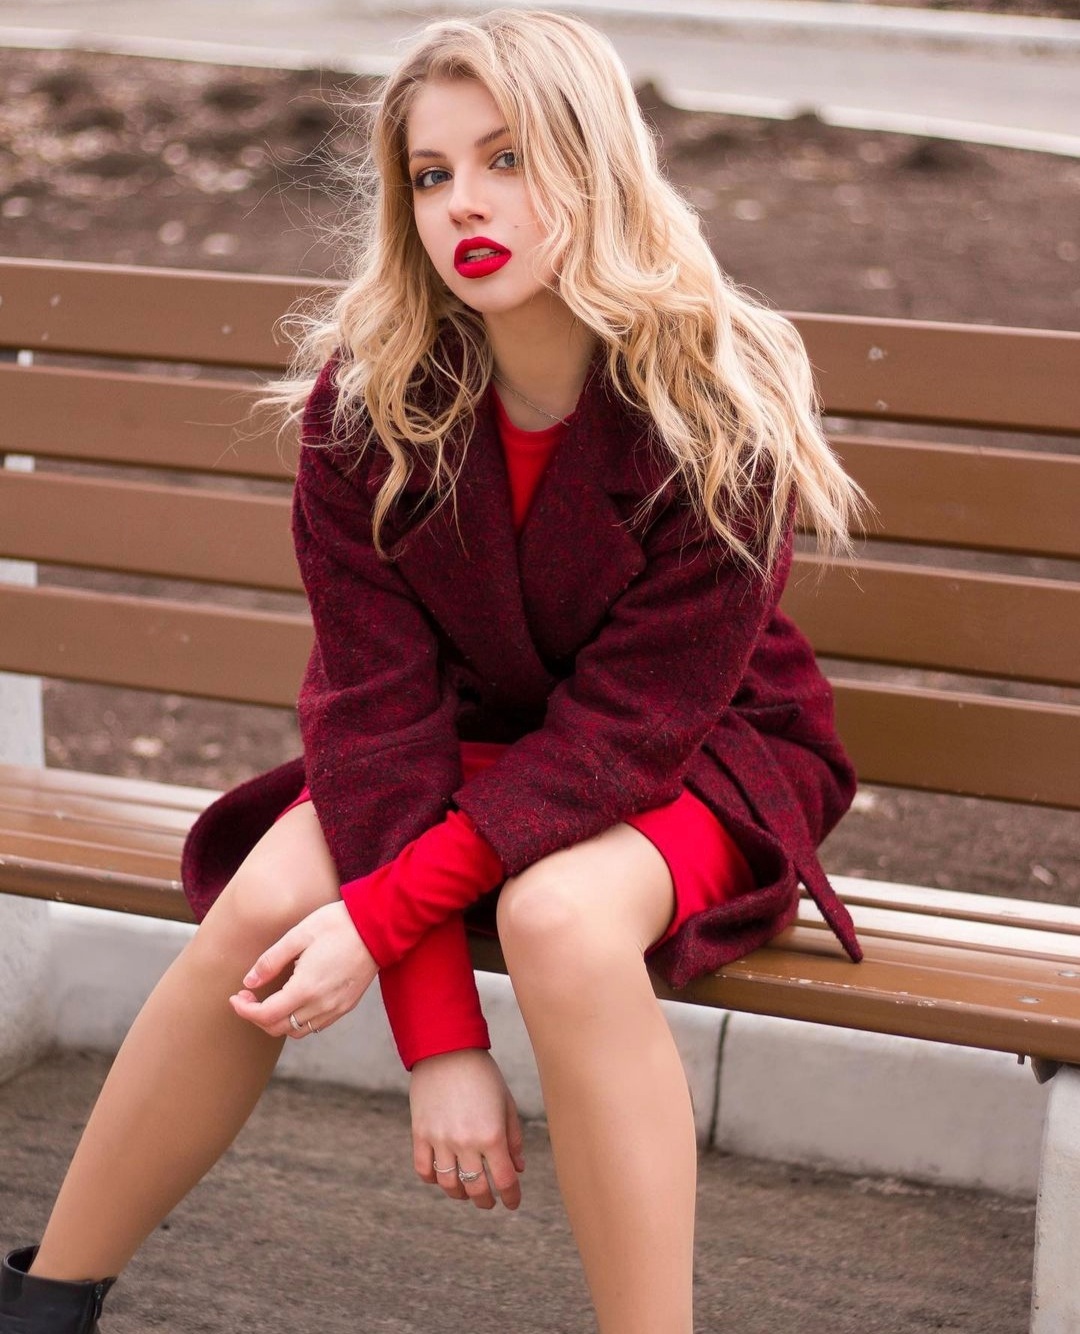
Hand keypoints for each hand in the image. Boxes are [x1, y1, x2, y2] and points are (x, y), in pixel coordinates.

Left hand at [229, 901, 377, 1037]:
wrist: (378, 926)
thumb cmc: (337, 924)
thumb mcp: (298, 935)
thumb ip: (270, 961)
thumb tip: (248, 982)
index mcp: (306, 988)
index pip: (266, 1015)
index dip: (245, 1010)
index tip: (235, 998)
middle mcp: (321, 1005)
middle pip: (279, 1028)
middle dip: (257, 1017)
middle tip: (248, 996)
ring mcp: (336, 1008)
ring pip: (297, 1031)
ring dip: (278, 1021)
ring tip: (270, 1000)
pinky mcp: (347, 1006)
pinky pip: (316, 1025)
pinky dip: (299, 1020)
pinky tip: (295, 999)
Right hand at [410, 1049, 524, 1210]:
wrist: (447, 1050)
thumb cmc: (483, 1075)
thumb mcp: (506, 1103)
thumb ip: (513, 1139)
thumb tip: (518, 1169)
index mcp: (492, 1135)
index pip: (504, 1180)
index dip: (511, 1197)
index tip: (513, 1203)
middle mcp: (465, 1143)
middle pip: (476, 1188)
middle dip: (486, 1201)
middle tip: (490, 1202)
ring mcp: (440, 1140)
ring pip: (449, 1185)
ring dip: (460, 1194)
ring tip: (466, 1192)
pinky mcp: (420, 1134)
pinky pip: (424, 1170)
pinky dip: (434, 1179)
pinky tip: (443, 1176)